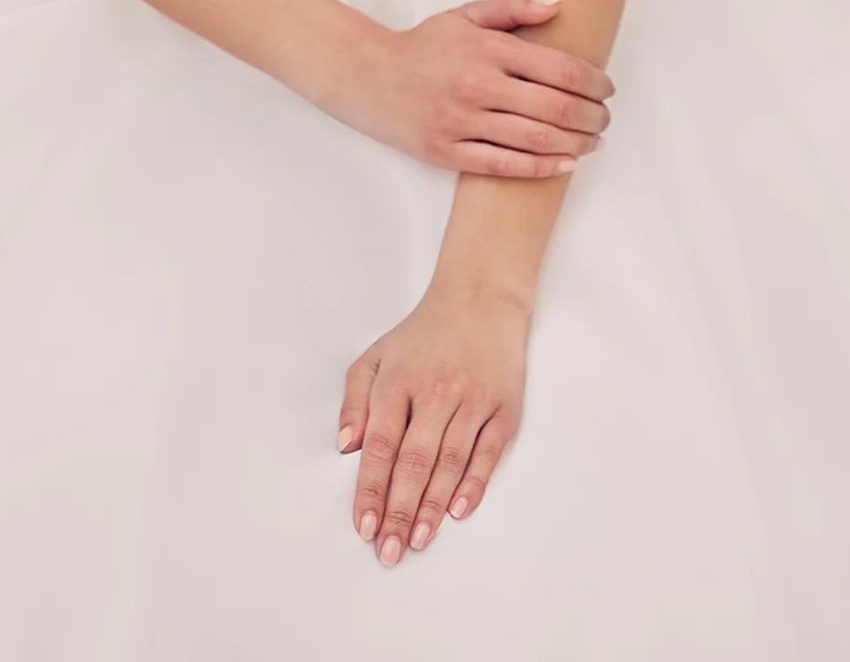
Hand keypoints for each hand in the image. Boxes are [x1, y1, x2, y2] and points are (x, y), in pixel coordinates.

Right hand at [337, 0, 613, 177]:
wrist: (367, 75)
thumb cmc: (422, 46)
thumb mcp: (465, 16)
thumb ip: (512, 7)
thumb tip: (557, 2)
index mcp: (486, 49)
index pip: (559, 69)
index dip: (594, 83)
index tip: (606, 89)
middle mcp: (477, 85)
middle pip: (556, 108)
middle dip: (592, 117)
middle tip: (605, 119)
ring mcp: (461, 122)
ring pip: (536, 139)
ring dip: (576, 143)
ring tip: (593, 142)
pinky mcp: (447, 151)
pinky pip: (504, 165)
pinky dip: (542, 167)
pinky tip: (565, 163)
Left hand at [337, 279, 529, 565]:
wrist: (481, 297)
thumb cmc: (424, 334)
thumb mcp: (377, 354)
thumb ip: (355, 399)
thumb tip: (346, 447)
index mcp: (398, 379)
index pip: (381, 444)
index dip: (371, 488)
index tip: (364, 526)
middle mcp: (435, 390)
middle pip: (414, 460)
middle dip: (400, 511)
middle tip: (389, 551)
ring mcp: (472, 399)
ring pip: (449, 462)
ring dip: (432, 507)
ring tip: (418, 541)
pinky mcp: (504, 407)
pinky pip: (488, 453)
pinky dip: (473, 484)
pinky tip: (458, 511)